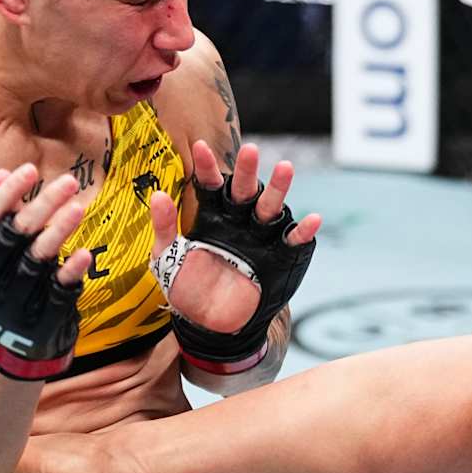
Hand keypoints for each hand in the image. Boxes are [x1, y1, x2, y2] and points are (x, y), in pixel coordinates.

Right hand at [0, 163, 90, 378]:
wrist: (10, 351)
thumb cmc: (3, 287)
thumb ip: (2, 216)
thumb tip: (4, 172)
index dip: (6, 195)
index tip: (31, 170)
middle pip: (12, 237)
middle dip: (41, 206)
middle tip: (70, 181)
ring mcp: (9, 305)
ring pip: (35, 263)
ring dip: (59, 233)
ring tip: (79, 207)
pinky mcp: (37, 322)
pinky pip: (56, 293)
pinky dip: (71, 273)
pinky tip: (86, 254)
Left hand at [151, 140, 321, 333]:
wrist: (209, 325)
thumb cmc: (186, 289)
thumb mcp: (166, 259)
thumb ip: (163, 227)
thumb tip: (158, 195)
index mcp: (212, 218)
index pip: (210, 187)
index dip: (207, 168)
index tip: (199, 147)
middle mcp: (238, 222)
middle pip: (245, 192)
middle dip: (248, 172)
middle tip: (251, 150)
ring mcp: (260, 239)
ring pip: (271, 209)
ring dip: (279, 189)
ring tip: (286, 168)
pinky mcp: (279, 258)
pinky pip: (292, 242)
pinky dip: (303, 231)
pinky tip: (313, 220)